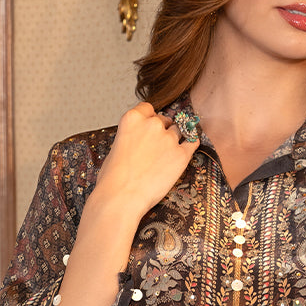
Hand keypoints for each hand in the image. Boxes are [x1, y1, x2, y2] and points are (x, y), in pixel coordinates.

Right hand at [84, 103, 198, 232]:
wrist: (121, 198)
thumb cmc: (113, 179)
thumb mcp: (116, 146)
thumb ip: (131, 136)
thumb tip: (139, 140)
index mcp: (132, 118)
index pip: (148, 108)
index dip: (149, 118)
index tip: (149, 128)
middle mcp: (152, 124)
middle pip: (164, 119)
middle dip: (162, 130)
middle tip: (156, 148)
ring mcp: (169, 139)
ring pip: (178, 131)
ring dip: (174, 140)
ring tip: (165, 157)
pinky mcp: (181, 155)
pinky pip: (192, 143)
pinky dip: (190, 145)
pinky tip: (187, 149)